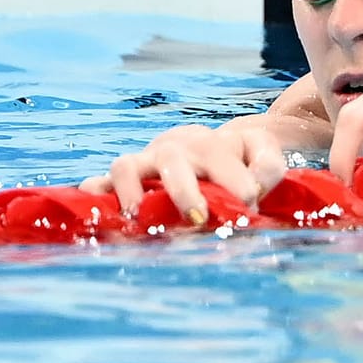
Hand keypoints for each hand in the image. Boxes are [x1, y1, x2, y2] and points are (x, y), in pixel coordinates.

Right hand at [80, 117, 298, 223]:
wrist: (216, 146)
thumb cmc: (240, 157)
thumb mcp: (261, 152)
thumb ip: (268, 166)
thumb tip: (255, 190)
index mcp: (211, 143)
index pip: (219, 152)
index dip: (233, 177)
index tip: (248, 203)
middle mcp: (174, 149)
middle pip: (172, 159)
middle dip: (183, 189)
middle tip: (198, 219)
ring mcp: (145, 162)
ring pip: (127, 165)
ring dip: (131, 191)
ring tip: (140, 218)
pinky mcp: (122, 179)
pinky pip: (98, 183)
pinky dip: (95, 195)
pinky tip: (96, 210)